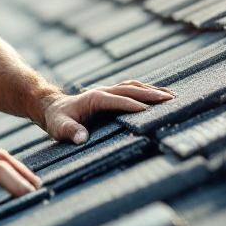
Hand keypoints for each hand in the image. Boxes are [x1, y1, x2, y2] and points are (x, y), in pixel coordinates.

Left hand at [40, 80, 174, 142]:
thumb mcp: (59, 128)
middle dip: (150, 95)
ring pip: (134, 87)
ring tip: (172, 96)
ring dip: (152, 91)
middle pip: (130, 90)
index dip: (130, 105)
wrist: (53, 108)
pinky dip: (148, 91)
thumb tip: (81, 139)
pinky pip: (133, 90)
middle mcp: (104, 91)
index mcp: (94, 98)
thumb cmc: (58, 120)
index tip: (147, 110)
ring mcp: (109, 91)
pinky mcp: (113, 95)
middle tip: (170, 100)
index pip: (116, 100)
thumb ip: (70, 132)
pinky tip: (161, 96)